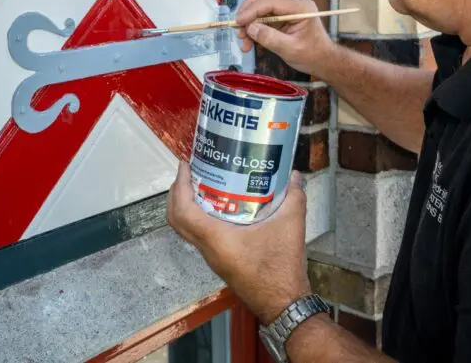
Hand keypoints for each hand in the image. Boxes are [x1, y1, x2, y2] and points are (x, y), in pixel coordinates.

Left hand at [166, 161, 311, 322]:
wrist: (284, 303)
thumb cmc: (282, 268)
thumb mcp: (291, 225)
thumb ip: (294, 196)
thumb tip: (293, 175)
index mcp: (217, 239)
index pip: (184, 211)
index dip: (179, 186)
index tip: (185, 166)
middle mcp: (209, 249)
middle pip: (177, 220)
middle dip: (177, 194)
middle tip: (189, 173)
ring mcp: (213, 257)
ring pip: (187, 230)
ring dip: (187, 206)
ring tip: (204, 185)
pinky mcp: (221, 261)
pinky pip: (200, 236)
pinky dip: (201, 218)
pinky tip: (223, 206)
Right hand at [235, 0, 336, 76]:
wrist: (321, 60)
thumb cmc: (312, 54)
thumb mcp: (290, 49)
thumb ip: (270, 38)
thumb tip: (251, 28)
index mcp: (301, 7)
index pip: (271, 1)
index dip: (252, 9)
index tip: (239, 21)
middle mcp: (294, 2)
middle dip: (248, 10)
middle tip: (238, 26)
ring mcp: (287, 7)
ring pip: (261, 5)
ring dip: (249, 21)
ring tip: (243, 39)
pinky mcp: (281, 15)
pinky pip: (263, 16)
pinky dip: (254, 27)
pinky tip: (249, 42)